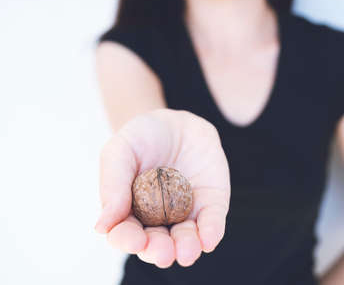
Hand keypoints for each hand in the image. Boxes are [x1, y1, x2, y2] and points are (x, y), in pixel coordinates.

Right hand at [95, 109, 229, 267]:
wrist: (177, 122)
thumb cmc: (142, 137)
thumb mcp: (119, 152)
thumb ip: (112, 185)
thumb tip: (102, 226)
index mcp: (129, 212)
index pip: (126, 234)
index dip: (128, 240)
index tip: (135, 240)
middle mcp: (158, 219)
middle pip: (157, 244)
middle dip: (159, 251)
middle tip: (162, 252)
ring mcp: (186, 213)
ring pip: (186, 239)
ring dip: (186, 248)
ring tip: (185, 251)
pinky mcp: (210, 204)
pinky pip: (212, 222)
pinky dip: (211, 232)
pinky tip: (208, 239)